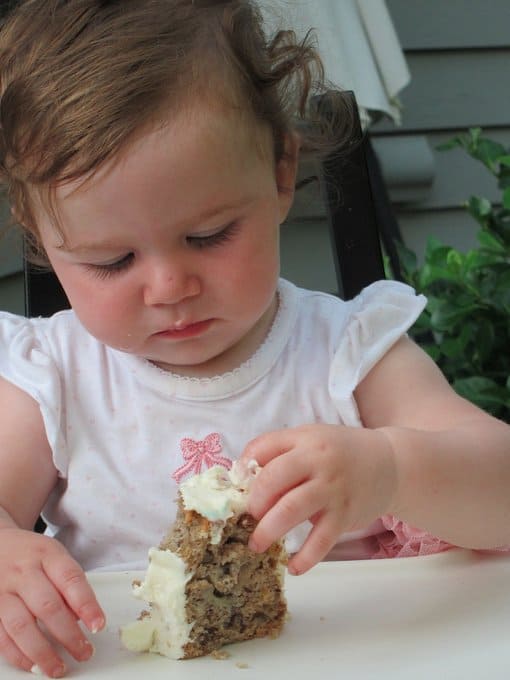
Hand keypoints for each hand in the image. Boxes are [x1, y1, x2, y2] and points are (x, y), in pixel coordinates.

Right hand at [0, 528, 104, 677]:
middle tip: (84, 652)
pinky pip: (1, 637)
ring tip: (59, 668)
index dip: (87, 604)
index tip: (99, 625)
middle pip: (47, 606)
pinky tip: (33, 665)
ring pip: (21, 625)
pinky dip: (18, 655)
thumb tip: (82, 618)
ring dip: (42, 652)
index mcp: (47, 554)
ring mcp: (2, 591)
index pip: (70, 579)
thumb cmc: (31, 555)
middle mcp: (23, 572)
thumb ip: (70, 583)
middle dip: (68, 635)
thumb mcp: (55, 556)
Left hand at [241, 424, 396, 574]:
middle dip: (253, 502)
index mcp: (304, 439)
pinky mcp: (345, 514)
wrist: (390, 464)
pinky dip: (305, 557)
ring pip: (291, 510)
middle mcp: (317, 461)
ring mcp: (332, 489)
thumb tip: (241, 477)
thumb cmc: (340, 452)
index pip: (263, 448)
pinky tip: (293, 567)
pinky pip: (321, 540)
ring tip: (256, 544)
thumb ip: (279, 451)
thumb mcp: (311, 438)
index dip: (244, 468)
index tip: (238, 487)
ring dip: (268, 530)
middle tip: (247, 517)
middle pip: (273, 480)